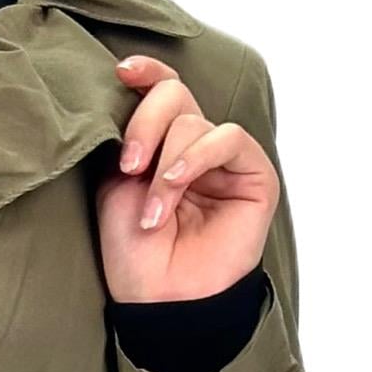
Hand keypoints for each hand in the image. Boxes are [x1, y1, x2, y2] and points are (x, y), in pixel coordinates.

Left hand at [97, 56, 279, 305]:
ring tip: (153, 209)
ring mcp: (225, 160)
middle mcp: (195, 147)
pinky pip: (227, 138)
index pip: (163, 90)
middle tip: (129, 166)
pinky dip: (195, 158)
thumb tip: (132, 88)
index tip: (121, 72)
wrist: (161, 299)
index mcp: (163, 145)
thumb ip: (129, 136)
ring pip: (194, 121)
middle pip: (174, 95)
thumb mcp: (118, 183)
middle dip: (146, 123)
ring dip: (167, 162)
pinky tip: (175, 185)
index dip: (147, 72)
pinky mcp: (254, 175)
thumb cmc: (136, 252)